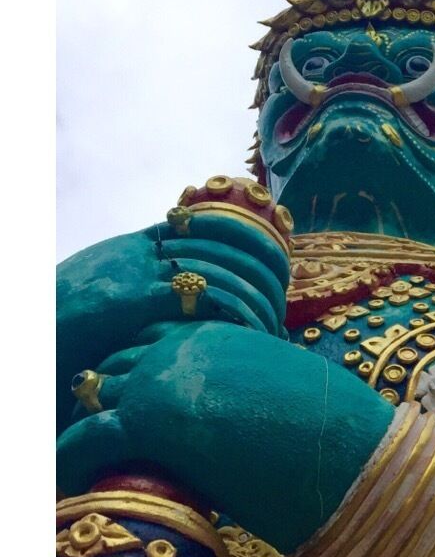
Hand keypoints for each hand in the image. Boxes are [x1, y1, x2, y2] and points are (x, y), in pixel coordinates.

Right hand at [56, 213, 291, 431]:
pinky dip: (232, 309)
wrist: (29, 334)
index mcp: (131, 246)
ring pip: (214, 267)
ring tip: (274, 314)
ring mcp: (136, 273)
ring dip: (252, 291)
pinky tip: (253, 327)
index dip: (238, 232)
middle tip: (282, 285)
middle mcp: (138, 253)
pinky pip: (198, 295)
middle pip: (216, 242)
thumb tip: (174, 299)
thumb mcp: (102, 293)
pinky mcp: (134, 300)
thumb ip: (137, 286)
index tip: (268, 248)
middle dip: (256, 262)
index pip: (197, 223)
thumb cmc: (62, 326)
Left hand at [57, 321, 392, 552]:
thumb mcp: (288, 394)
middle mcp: (183, 345)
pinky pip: (87, 438)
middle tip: (102, 435)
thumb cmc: (337, 430)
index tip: (136, 407)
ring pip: (95, 395)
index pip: (154, 342)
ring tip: (83, 458)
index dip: (142, 376)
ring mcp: (161, 379)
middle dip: (108, 397)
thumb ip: (250, 393)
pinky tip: (71, 482)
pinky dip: (72, 460)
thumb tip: (244, 425)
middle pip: (118, 364)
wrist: (349, 450)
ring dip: (88, 424)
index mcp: (219, 333)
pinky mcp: (149, 421)